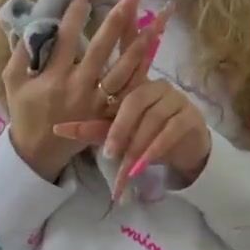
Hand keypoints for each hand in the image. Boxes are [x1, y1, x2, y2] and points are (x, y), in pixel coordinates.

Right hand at [3, 0, 167, 181]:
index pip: (66, 35)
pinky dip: (144, 65)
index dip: (77, 8)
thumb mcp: (12, 82)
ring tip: (157, 11)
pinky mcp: (111, 112)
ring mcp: (99, 100)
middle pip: (104, 43)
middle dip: (121, 11)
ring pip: (125, 65)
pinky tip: (155, 45)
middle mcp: (79, 86)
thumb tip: (31, 22)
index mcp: (53, 76)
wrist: (39, 152)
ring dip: (142, 37)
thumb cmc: (24, 112)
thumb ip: (19, 52)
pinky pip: (132, 86)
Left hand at [53, 77, 210, 201]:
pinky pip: (170, 132)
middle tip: (108, 153)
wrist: (187, 151)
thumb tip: (58, 128)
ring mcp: (177, 100)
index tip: (78, 110)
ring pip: (153, 119)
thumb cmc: (150, 137)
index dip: (99, 93)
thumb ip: (95, 128)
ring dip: (136, 146)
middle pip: (134, 101)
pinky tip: (143, 166)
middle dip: (119, 129)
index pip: (117, 81)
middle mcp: (158, 86)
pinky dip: (154, 150)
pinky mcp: (190, 118)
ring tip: (125, 168)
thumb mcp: (119, 133)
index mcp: (136, 83)